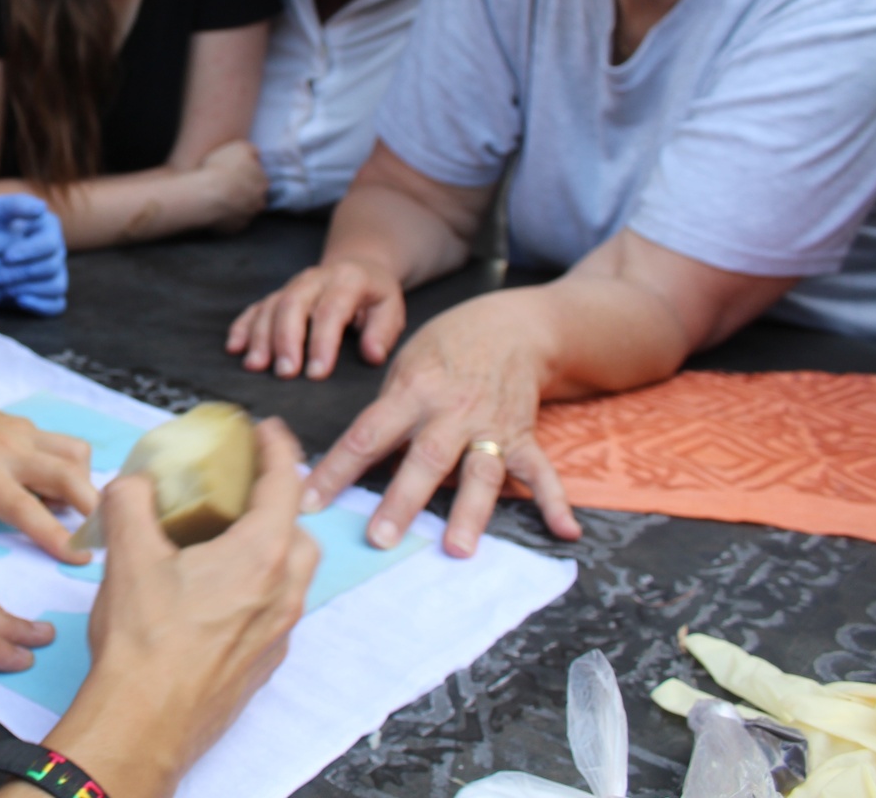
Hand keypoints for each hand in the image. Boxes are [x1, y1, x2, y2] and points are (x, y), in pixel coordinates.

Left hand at [0, 194, 67, 315]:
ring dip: (29, 288)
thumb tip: (41, 207)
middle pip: (52, 265)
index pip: (50, 243)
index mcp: (49, 227)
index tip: (5, 256)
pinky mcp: (50, 292)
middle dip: (23, 272)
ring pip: (56, 285)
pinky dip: (41, 304)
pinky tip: (19, 301)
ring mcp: (56, 271)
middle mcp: (56, 249)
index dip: (29, 251)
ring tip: (3, 288)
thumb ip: (15, 205)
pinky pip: (57, 304)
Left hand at [0, 368, 96, 563]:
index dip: (54, 534)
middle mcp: (7, 448)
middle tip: (105, 539)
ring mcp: (21, 433)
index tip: (79, 558)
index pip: (24, 506)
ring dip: (86, 485)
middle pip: (68, 474)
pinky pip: (66, 444)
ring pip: (75, 454)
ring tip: (83, 516)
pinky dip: (75, 468)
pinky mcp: (26, 426)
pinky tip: (61, 490)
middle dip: (94, 507)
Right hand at [37, 420, 318, 797]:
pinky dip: (256, 587)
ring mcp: (277, 633)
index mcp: (260, 556)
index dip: (277, 449)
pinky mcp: (263, 663)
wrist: (144, 724)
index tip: (268, 430)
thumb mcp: (128, 554)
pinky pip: (273, 610)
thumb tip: (135, 482)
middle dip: (276, 502)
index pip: (285, 485)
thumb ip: (131, 500)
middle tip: (241, 488)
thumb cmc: (144, 644)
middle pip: (298, 531)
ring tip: (224, 540)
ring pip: (290, 574)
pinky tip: (214, 593)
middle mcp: (282, 593)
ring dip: (269, 547)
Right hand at [195, 140, 268, 233]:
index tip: (233, 174)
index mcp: (263, 183)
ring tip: (219, 199)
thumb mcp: (240, 147)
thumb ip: (252, 151)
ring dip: (235, 206)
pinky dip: (226, 217)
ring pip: (243, 210)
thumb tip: (256, 156)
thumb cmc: (222, 168)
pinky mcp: (234, 229)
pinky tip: (214, 209)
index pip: (259, 179)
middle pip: (253, 197)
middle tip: (226, 186)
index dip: (246, 175)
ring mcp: (247, 217)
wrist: (207, 195)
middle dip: (244, 192)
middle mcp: (259, 202)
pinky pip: (231, 222)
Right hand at [227, 256, 404, 378]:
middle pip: (293, 304)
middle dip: (286, 340)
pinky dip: (242, 327)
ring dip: (261, 337)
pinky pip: (255, 308)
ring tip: (256, 366)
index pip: (331, 310)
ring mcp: (292, 285)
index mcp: (347, 280)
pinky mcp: (276, 294)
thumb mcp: (391, 308)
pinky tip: (234, 348)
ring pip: (270, 306)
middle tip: (285, 373)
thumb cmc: (374, 296)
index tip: (317, 373)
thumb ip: (383, 331)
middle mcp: (315, 278)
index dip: (322, 342)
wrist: (357, 267)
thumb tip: (372, 355)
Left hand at [299, 291, 581, 556]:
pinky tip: (565, 531)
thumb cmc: (445, 348)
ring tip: (458, 550)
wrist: (510, 325)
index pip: (365, 436)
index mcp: (412, 392)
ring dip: (469, 512)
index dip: (335, 471)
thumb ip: (387, 414)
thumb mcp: (404, 366)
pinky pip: (540, 471)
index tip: (310, 504)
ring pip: (479, 472)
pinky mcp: (523, 435)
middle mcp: (451, 412)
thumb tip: (355, 462)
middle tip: (380, 539)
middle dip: (402, 500)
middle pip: (425, 459)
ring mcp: (491, 426)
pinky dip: (554, 500)